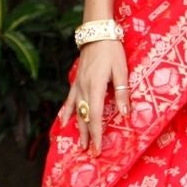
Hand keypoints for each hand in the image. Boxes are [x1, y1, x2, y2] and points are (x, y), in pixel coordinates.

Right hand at [58, 40, 129, 155]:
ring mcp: (78, 86)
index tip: (99, 149)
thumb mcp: (121, 70)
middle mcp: (83, 89)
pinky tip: (63, 121)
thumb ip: (122, 92)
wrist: (97, 33)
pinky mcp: (76, 81)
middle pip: (85, 118)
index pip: (96, 117)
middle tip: (92, 153)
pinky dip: (66, 112)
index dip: (97, 135)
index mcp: (96, 87)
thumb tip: (124, 114)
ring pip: (76, 112)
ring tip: (81, 144)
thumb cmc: (112, 50)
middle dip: (89, 137)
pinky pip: (69, 100)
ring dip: (79, 129)